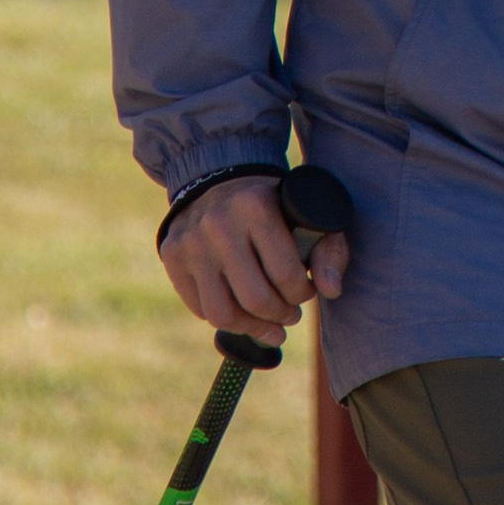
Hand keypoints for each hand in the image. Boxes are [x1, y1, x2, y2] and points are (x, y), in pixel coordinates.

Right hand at [158, 173, 348, 345]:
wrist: (220, 176)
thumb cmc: (274, 203)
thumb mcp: (308, 214)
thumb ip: (330, 249)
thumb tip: (332, 291)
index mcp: (256, 206)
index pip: (286, 275)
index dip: (302, 295)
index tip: (306, 292)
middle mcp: (218, 223)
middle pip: (254, 299)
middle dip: (280, 316)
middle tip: (290, 315)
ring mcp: (191, 242)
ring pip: (222, 314)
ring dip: (252, 328)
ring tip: (269, 324)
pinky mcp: (172, 256)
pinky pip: (200, 308)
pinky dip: (225, 317)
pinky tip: (241, 310)